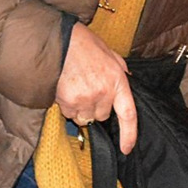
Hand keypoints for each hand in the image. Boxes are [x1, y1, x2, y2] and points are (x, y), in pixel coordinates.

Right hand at [56, 23, 136, 154]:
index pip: (128, 114)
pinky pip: (69, 113)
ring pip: (84, 117)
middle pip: (101, 116)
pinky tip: (65, 88)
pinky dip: (67, 106)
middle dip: (95, 107)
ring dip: (80, 108)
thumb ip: (120, 71)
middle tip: (87, 88)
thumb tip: (127, 83)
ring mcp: (85, 98)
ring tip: (75, 87)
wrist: (58, 39)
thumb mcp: (109, 53)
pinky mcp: (68, 100)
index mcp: (117, 80)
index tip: (126, 148)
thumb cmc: (83, 43)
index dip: (129, 135)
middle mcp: (103, 92)